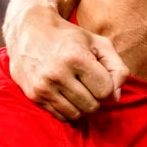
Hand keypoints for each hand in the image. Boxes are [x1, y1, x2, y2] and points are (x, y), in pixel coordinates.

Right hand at [9, 9, 128, 120]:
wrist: (28, 30)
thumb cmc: (70, 37)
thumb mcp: (99, 43)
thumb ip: (117, 68)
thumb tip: (116, 97)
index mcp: (76, 58)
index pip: (105, 91)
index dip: (108, 86)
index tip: (99, 76)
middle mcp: (57, 73)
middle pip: (92, 105)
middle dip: (94, 97)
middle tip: (87, 83)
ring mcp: (43, 86)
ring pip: (76, 114)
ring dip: (81, 105)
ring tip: (76, 88)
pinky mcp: (34, 95)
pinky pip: (60, 116)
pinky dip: (67, 109)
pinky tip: (64, 94)